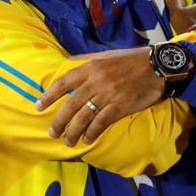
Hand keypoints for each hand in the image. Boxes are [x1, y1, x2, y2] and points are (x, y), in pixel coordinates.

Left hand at [35, 47, 164, 145]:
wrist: (157, 67)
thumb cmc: (131, 60)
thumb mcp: (105, 55)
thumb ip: (85, 59)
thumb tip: (65, 61)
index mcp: (91, 67)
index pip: (64, 82)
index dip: (49, 95)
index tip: (38, 107)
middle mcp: (97, 81)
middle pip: (71, 104)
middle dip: (59, 120)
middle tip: (52, 133)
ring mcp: (109, 94)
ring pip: (84, 116)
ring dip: (74, 131)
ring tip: (68, 141)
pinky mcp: (121, 105)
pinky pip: (102, 122)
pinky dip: (93, 132)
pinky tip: (87, 139)